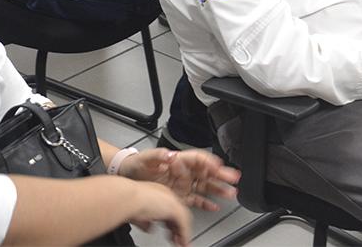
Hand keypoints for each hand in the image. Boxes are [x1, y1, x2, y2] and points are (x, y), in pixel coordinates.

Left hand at [122, 148, 239, 211]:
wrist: (128, 176)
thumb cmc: (137, 164)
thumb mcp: (146, 158)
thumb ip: (158, 156)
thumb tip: (170, 155)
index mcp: (178, 160)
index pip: (198, 159)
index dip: (210, 162)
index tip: (219, 166)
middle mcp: (183, 171)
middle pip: (206, 172)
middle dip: (221, 175)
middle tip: (233, 178)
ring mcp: (182, 184)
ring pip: (204, 186)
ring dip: (218, 189)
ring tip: (230, 192)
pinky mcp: (179, 195)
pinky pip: (195, 199)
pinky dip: (205, 203)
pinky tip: (214, 206)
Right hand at [126, 181, 192, 246]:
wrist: (126, 198)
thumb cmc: (125, 203)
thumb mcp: (137, 214)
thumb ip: (146, 221)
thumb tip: (150, 229)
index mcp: (156, 193)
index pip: (168, 209)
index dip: (169, 222)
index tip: (169, 232)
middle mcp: (165, 194)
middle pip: (177, 213)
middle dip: (177, 228)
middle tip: (176, 240)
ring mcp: (171, 200)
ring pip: (183, 218)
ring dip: (182, 233)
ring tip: (182, 244)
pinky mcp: (174, 208)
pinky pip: (183, 224)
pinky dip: (184, 234)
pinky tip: (183, 242)